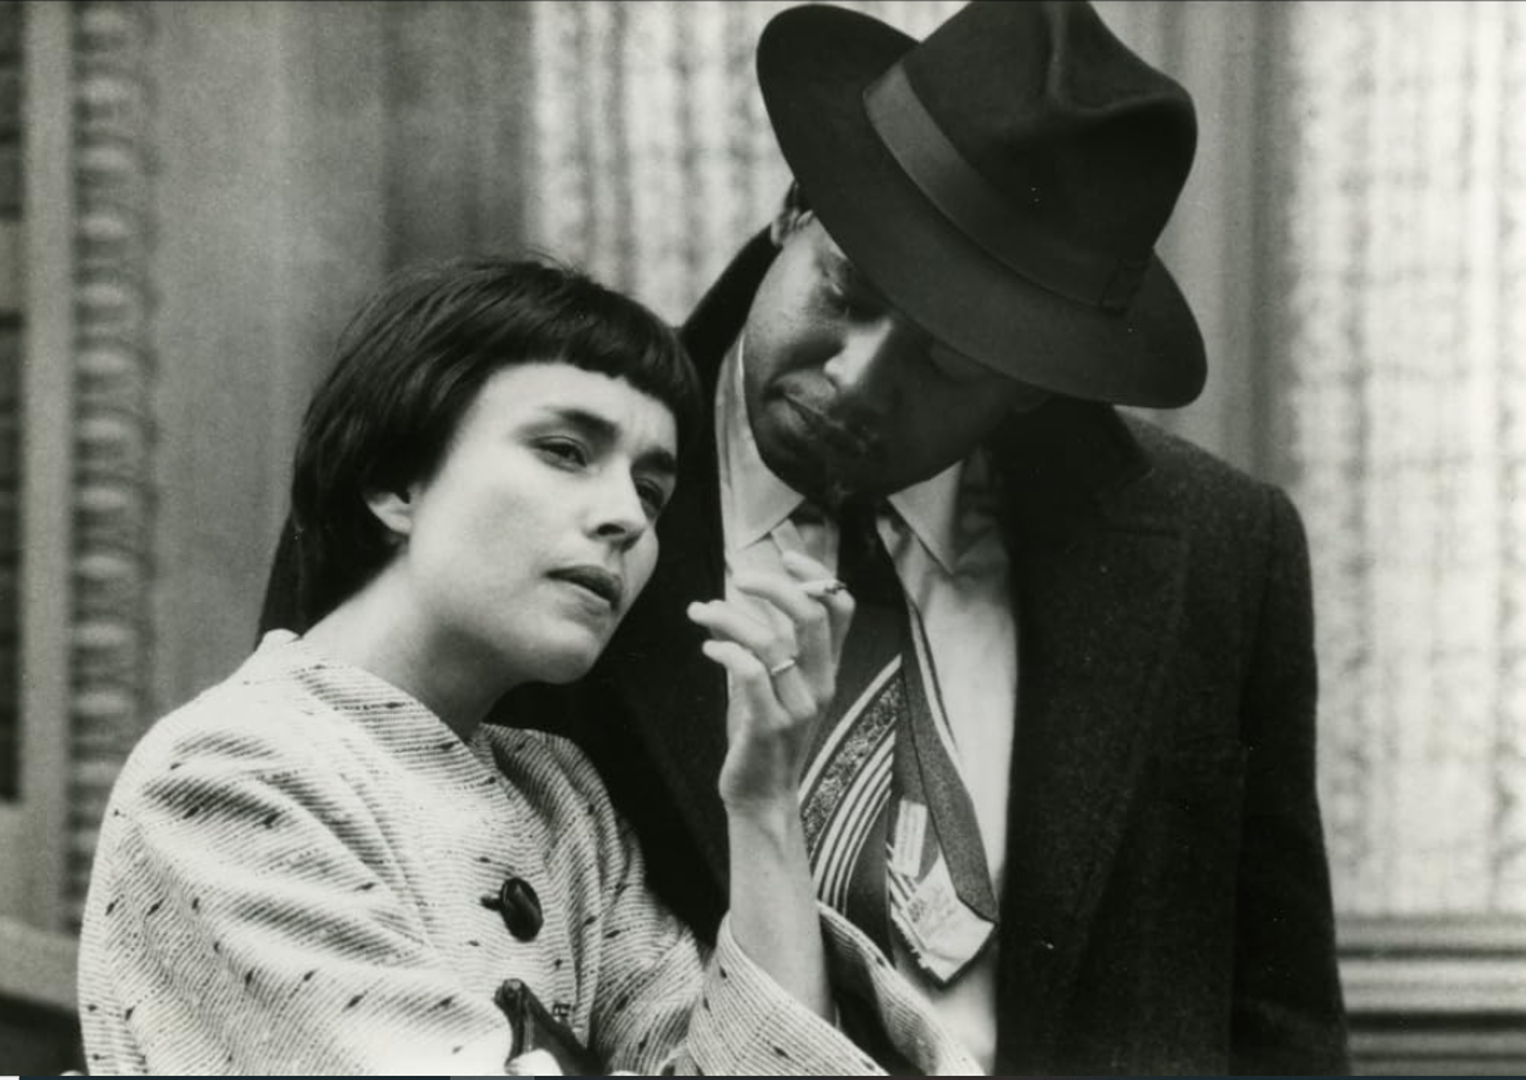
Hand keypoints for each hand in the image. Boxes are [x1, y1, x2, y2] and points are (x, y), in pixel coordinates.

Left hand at [687, 551, 853, 812]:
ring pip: (771, 642)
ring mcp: (798, 707)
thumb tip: (721, 606)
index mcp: (825, 670)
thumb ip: (755, 647)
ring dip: (731, 619)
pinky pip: (752, 675)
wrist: (760, 796)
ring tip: (701, 612)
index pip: (841, 611)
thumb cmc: (760, 736)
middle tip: (740, 577)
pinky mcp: (770, 726)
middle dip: (775, 587)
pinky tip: (708, 648)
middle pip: (812, 617)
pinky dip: (727, 652)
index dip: (819, 576)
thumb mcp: (765, 685)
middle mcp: (821, 684)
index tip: (787, 557)